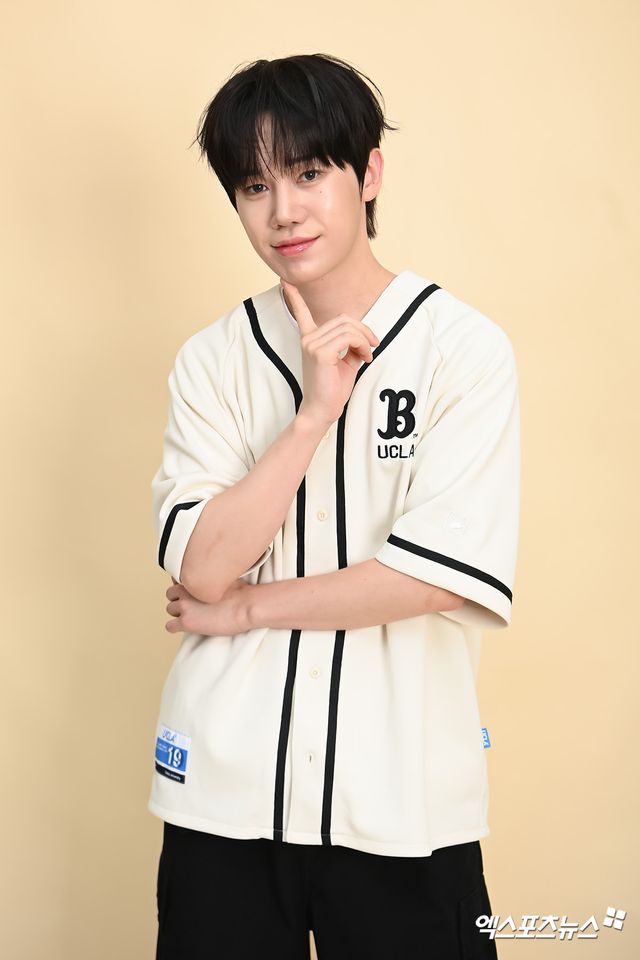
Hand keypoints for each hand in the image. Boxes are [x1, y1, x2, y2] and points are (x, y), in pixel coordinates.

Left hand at [165, 576, 251, 636]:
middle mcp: (185, 590)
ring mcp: (184, 606)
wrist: (245, 607)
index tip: (192, 594)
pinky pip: (170, 626)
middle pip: (171, 594)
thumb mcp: (224, 577)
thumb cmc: (241, 593)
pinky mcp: (186, 622)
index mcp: (195, 578)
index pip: (177, 580)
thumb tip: (211, 581)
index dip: (185, 588)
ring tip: (192, 617)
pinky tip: (187, 628)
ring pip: (169, 609)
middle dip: (179, 599)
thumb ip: (210, 578)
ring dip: (178, 613)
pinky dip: (175, 627)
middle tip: (192, 606)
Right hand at [281, 278, 379, 427]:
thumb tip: (364, 335)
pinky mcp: (320, 352)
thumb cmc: (332, 389)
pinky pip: (350, 337)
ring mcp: (312, 344)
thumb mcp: (345, 362)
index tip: (285, 281)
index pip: (301, 313)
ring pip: (349, 327)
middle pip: (344, 318)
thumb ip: (351, 345)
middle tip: (372, 347)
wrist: (322, 410)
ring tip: (367, 356)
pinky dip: (363, 345)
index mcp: (309, 339)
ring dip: (365, 340)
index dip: (294, 297)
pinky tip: (364, 358)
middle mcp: (308, 338)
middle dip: (364, 330)